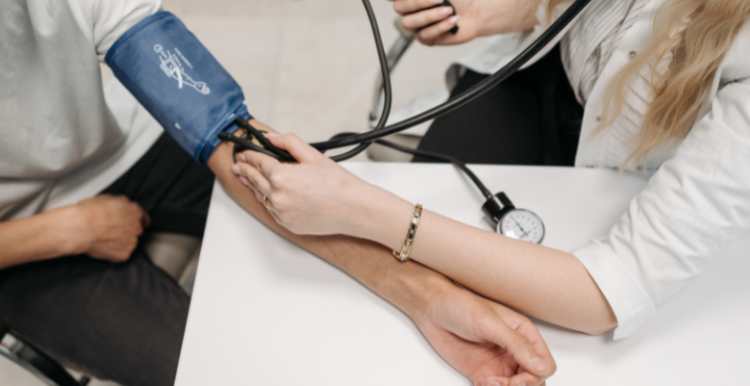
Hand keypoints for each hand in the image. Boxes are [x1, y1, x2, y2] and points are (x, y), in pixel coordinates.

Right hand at [69, 195, 148, 261]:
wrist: (80, 228)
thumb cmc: (89, 212)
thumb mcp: (109, 198)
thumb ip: (123, 203)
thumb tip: (125, 205)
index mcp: (136, 212)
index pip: (145, 219)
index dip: (136, 221)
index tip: (130, 223)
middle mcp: (138, 228)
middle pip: (137, 231)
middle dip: (127, 231)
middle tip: (112, 231)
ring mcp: (132, 243)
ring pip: (130, 243)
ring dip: (122, 242)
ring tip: (105, 238)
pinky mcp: (125, 255)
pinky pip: (122, 254)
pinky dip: (115, 252)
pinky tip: (104, 246)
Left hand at [230, 133, 381, 235]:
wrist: (353, 209)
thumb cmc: (338, 185)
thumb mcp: (313, 155)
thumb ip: (289, 142)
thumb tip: (272, 138)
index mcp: (282, 176)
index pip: (259, 163)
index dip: (250, 156)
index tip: (245, 153)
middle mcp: (278, 196)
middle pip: (255, 180)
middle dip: (245, 171)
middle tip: (238, 166)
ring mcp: (282, 213)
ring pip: (262, 197)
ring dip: (254, 187)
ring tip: (248, 179)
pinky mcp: (288, 224)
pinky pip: (272, 211)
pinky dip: (268, 201)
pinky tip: (268, 195)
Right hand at [390, 0, 537, 45]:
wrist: (474, 13)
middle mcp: (409, 11)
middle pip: (399, 7)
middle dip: (417, 2)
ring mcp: (416, 26)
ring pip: (410, 23)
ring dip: (431, 15)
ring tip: (449, 10)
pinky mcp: (426, 39)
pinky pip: (425, 35)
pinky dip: (441, 26)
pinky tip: (453, 20)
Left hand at [416, 279, 554, 385]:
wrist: (432, 310)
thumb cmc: (460, 306)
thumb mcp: (489, 322)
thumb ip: (516, 344)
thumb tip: (541, 365)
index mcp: (523, 334)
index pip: (545, 364)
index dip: (535, 376)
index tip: (519, 379)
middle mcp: (515, 351)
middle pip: (534, 380)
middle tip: (501, 384)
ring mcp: (500, 363)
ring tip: (488, 383)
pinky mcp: (484, 373)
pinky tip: (480, 383)